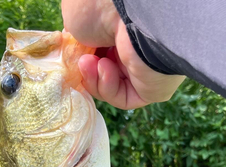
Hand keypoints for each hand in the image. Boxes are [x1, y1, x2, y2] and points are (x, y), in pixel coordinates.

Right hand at [62, 0, 184, 109]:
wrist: (130, 9)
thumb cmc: (100, 6)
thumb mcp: (76, 20)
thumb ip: (75, 41)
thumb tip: (78, 55)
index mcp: (119, 30)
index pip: (98, 53)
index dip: (82, 58)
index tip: (72, 56)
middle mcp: (134, 48)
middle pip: (104, 72)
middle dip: (87, 70)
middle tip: (81, 61)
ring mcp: (144, 68)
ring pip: (112, 87)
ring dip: (94, 79)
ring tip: (89, 63)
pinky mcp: (153, 88)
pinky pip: (125, 98)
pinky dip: (109, 88)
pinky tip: (105, 68)